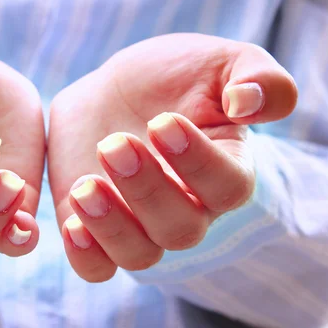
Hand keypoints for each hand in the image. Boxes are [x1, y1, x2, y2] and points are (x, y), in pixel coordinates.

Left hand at [48, 34, 296, 281]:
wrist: (116, 89)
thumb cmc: (175, 75)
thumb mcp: (219, 60)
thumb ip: (255, 76)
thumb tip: (248, 104)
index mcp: (225, 169)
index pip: (227, 188)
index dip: (197, 163)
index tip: (161, 123)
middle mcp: (187, 208)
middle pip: (180, 229)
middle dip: (146, 190)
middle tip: (114, 143)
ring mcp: (140, 223)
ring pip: (140, 254)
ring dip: (111, 226)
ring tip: (84, 187)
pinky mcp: (98, 227)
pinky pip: (98, 267)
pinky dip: (86, 255)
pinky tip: (72, 223)